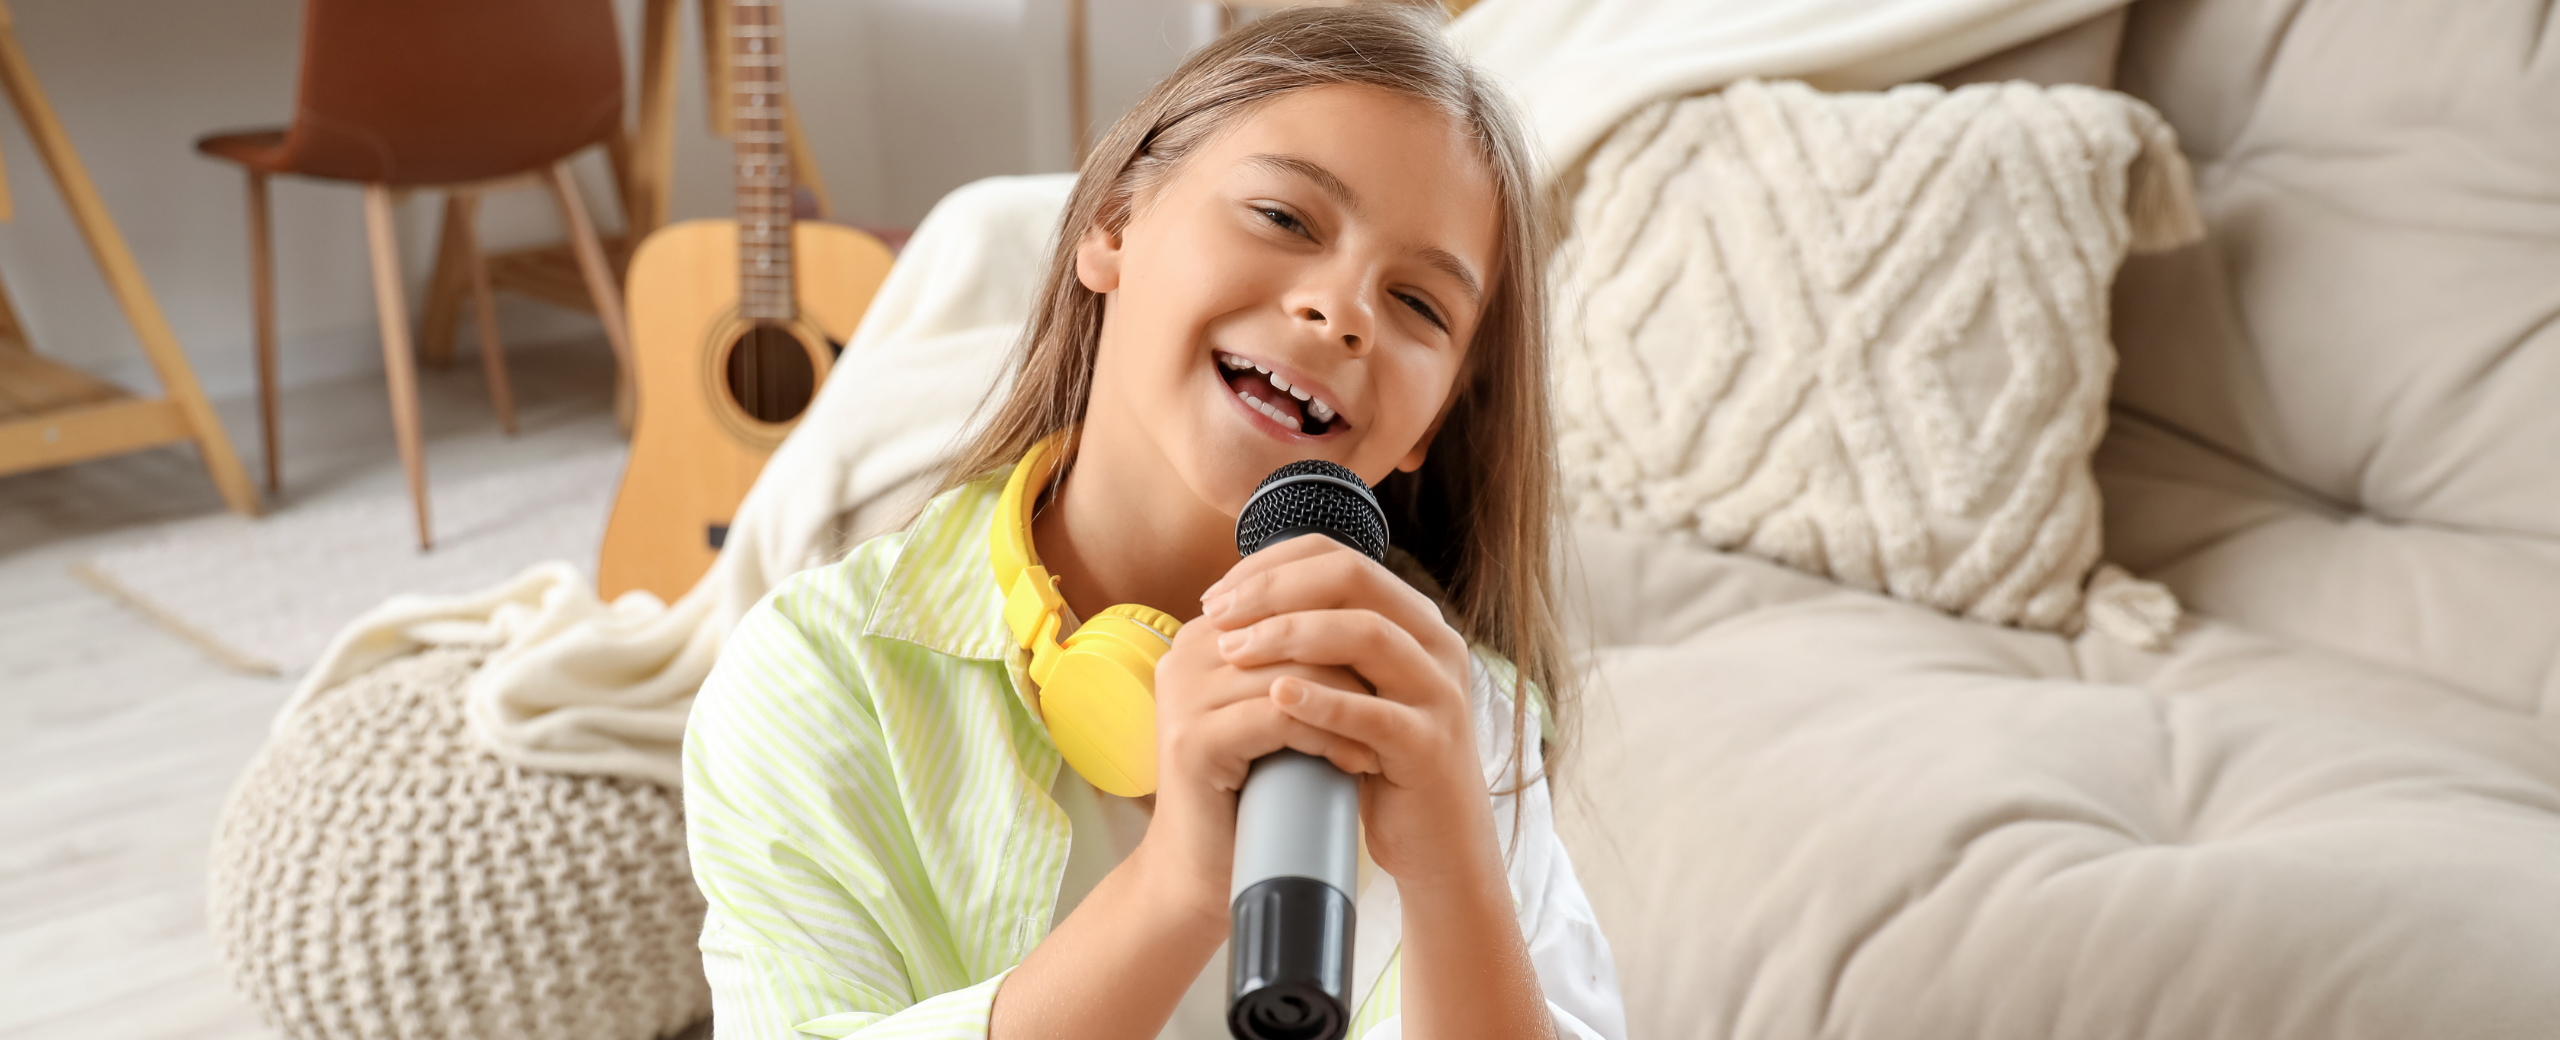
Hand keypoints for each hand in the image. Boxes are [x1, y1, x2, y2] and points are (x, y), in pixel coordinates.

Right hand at [1140, 588, 1380, 918]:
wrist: (1206, 870)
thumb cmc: (1253, 789)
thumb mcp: (1277, 709)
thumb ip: (1302, 659)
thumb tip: (1378, 618)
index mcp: (1205, 635)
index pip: (1288, 597)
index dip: (1348, 622)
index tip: (1396, 657)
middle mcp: (1185, 653)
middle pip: (1291, 628)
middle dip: (1355, 660)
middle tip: (1402, 690)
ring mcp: (1184, 696)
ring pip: (1291, 673)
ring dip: (1351, 703)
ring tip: (1386, 731)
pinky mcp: (1193, 740)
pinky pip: (1278, 717)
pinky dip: (1327, 735)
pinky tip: (1357, 758)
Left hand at [1196, 536, 1494, 885]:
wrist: (1438, 844)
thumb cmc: (1381, 761)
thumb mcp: (1356, 688)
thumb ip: (1322, 645)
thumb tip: (1236, 604)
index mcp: (1414, 619)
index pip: (1340, 557)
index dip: (1272, 566)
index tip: (1218, 593)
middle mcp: (1436, 643)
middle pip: (1353, 580)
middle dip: (1274, 591)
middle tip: (1217, 615)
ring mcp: (1439, 693)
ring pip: (1367, 635)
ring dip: (1290, 635)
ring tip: (1234, 651)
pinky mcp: (1431, 746)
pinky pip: (1375, 713)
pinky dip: (1323, 700)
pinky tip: (1277, 697)